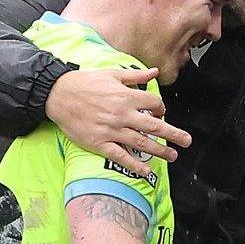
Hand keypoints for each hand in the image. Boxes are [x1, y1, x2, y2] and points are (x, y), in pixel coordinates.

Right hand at [46, 68, 191, 174]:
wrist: (57, 94)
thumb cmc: (84, 83)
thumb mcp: (111, 74)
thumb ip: (135, 76)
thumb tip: (154, 73)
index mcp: (126, 96)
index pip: (154, 105)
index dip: (161, 110)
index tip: (160, 114)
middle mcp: (122, 114)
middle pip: (154, 127)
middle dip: (173, 134)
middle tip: (187, 141)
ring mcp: (111, 130)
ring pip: (141, 143)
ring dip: (159, 151)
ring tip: (172, 156)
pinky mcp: (99, 143)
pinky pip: (120, 156)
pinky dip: (134, 164)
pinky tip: (146, 170)